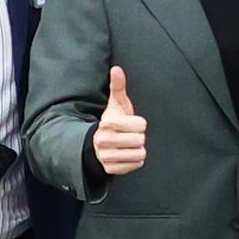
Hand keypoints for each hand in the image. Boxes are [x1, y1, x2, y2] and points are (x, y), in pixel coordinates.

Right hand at [92, 63, 148, 179]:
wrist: (97, 143)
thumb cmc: (113, 121)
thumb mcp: (116, 104)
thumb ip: (117, 86)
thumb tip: (116, 69)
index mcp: (108, 123)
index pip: (141, 125)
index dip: (139, 123)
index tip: (130, 123)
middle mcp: (104, 140)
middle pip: (141, 140)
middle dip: (138, 136)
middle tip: (128, 135)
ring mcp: (106, 156)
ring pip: (140, 154)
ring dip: (137, 149)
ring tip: (127, 145)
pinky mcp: (111, 169)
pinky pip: (136, 164)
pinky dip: (134, 160)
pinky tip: (125, 154)